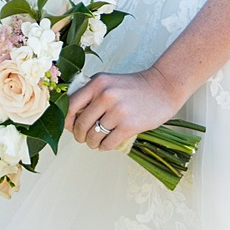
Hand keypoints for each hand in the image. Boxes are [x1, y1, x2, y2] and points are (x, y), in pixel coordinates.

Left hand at [66, 65, 180, 151]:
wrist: (163, 88)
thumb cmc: (133, 87)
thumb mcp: (108, 82)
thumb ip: (90, 94)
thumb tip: (69, 118)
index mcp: (97, 83)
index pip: (70, 106)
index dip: (67, 120)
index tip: (70, 126)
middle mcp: (105, 95)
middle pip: (80, 124)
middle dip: (79, 136)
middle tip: (84, 138)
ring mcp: (118, 111)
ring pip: (93, 136)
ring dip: (92, 143)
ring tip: (96, 142)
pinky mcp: (129, 125)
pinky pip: (107, 144)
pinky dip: (104, 147)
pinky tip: (107, 143)